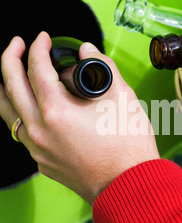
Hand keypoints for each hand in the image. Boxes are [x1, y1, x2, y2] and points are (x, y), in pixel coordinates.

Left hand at [0, 32, 159, 203]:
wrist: (129, 185)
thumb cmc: (127, 146)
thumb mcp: (121, 96)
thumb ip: (102, 65)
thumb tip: (88, 51)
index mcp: (56, 111)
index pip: (37, 68)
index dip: (38, 47)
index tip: (43, 38)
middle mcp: (39, 131)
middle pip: (11, 86)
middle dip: (10, 59)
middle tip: (17, 44)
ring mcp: (38, 149)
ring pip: (8, 112)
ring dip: (7, 88)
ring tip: (10, 75)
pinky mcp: (43, 162)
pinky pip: (22, 133)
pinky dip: (21, 113)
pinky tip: (31, 108)